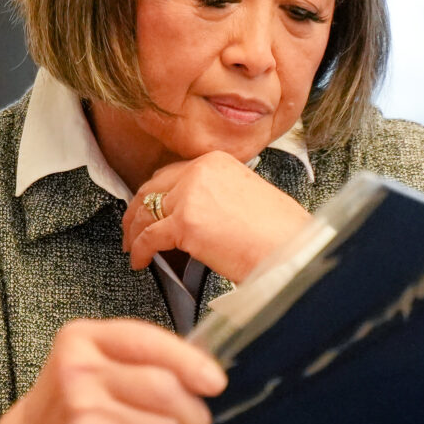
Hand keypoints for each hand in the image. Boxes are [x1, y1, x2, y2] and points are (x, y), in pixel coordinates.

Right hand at [0, 319, 224, 423]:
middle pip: (167, 388)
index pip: (148, 340)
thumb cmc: (66, 417)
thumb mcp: (89, 370)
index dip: (191, 362)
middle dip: (194, 417)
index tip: (215, 383)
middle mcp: (79, 369)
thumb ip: (138, 363)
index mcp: (82, 338)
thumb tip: (206, 376)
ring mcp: (81, 411)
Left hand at [121, 152, 311, 284]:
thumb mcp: (247, 197)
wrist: (292, 250)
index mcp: (217, 161)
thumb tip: (200, 215)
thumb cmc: (281, 233)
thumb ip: (218, 197)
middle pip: (152, 188)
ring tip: (131, 248)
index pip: (172, 174)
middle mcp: (200, 171)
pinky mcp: (185, 223)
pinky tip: (140, 262)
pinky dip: (139, 251)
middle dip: (136, 211)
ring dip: (133, 232)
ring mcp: (190, 195)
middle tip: (131, 229)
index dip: (154, 194)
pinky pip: (148, 238)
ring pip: (145, 212)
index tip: (148, 208)